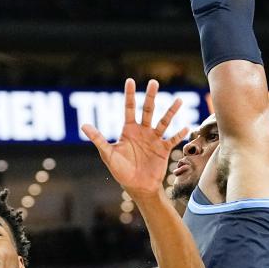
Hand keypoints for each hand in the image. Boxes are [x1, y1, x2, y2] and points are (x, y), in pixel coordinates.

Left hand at [82, 79, 188, 197]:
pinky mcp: (164, 150)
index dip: (129, 95)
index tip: (130, 81)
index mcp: (129, 130)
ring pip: (163, 122)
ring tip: (178, 100)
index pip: (129, 109)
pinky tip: (186, 127)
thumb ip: (98, 139)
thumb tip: (83, 125)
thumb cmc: (121, 170)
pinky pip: (172, 140)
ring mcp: (154, 139)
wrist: (137, 186)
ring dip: (171, 112)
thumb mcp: (108, 154)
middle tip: (154, 82)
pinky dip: (179, 134)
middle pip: (148, 110)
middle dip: (150, 96)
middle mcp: (143, 131)